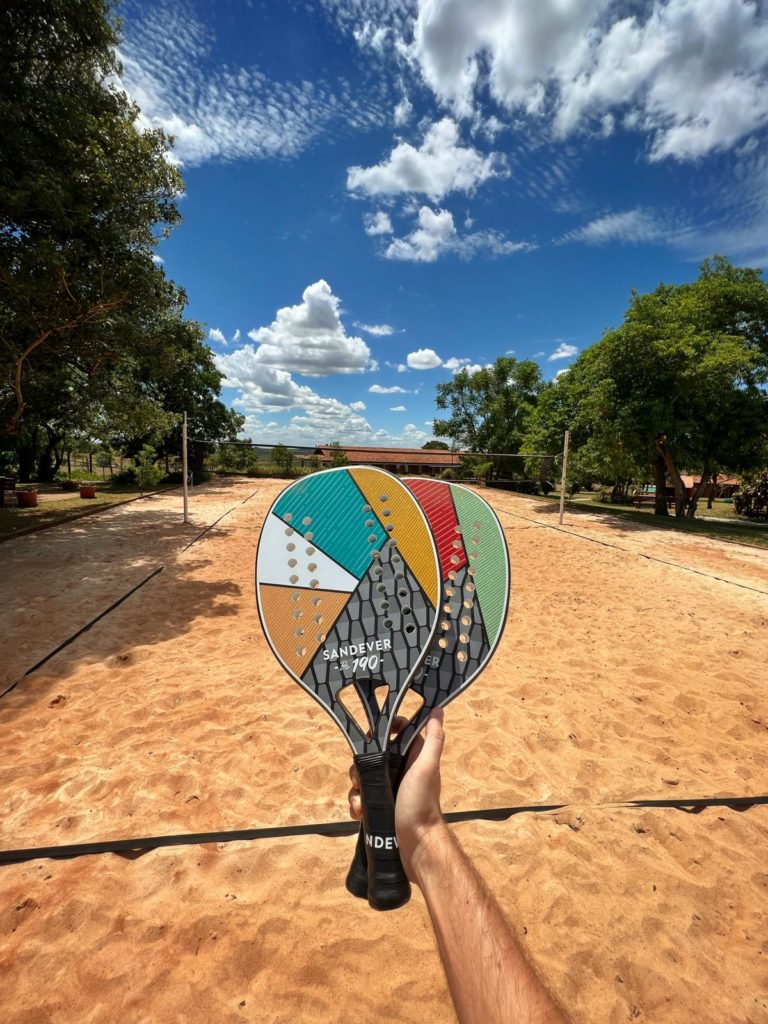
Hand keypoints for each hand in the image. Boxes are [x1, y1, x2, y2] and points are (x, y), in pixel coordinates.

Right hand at [347, 708, 446, 882]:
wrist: (415, 846)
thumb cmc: (422, 805)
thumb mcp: (427, 768)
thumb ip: (433, 739)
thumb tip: (437, 709)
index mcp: (413, 757)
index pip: (394, 734)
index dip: (382, 731)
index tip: (370, 737)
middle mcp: (400, 770)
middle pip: (372, 756)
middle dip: (361, 766)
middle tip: (360, 779)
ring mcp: (388, 789)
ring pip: (362, 778)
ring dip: (356, 789)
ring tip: (361, 803)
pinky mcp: (378, 806)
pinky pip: (360, 798)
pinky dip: (356, 805)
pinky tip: (360, 814)